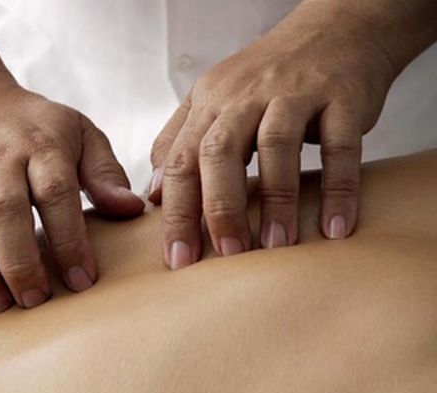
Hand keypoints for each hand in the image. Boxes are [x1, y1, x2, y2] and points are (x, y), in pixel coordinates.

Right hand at [0, 73, 143, 317]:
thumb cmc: (31, 127)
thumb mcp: (77, 132)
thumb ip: (104, 170)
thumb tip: (131, 209)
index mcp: (39, 145)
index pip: (55, 192)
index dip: (69, 239)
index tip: (83, 280)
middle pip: (4, 211)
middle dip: (20, 261)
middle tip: (36, 301)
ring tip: (0, 307)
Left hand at [148, 1, 397, 268]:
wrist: (337, 30)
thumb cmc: (267, 79)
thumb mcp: (213, 101)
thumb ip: (178, 143)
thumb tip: (153, 195)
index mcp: (209, 102)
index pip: (179, 161)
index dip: (175, 213)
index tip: (176, 259)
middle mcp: (245, 95)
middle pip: (219, 152)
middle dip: (218, 208)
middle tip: (227, 254)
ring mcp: (294, 93)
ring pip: (275, 146)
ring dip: (275, 201)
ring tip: (275, 248)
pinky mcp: (342, 96)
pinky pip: (339, 146)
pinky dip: (337, 188)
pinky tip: (334, 228)